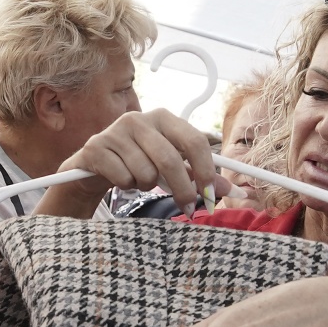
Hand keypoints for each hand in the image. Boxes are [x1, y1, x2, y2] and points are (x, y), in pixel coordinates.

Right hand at [61, 109, 217, 208]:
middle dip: (182, 190)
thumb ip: (200, 175)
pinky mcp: (95, 147)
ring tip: (140, 179)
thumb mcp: (171, 166)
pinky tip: (121, 178)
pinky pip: (123, 178)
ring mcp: (115, 131)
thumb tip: (233, 191)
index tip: (210, 196)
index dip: (206, 171)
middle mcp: (139, 119)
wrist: (94, 165)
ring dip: (147, 186)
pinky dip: (126, 186)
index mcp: (163, 117)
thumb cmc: (139, 162)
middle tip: (186, 209)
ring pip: (145, 172)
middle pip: (170, 159)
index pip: (194, 141)